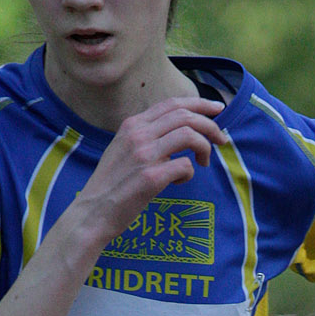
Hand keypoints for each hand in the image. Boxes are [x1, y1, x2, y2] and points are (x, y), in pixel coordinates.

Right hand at [70, 94, 225, 247]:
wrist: (93, 212)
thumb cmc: (112, 185)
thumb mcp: (123, 149)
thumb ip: (146, 136)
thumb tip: (178, 131)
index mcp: (132, 125)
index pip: (172, 104)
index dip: (199, 104)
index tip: (217, 109)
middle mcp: (138, 134)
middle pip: (186, 116)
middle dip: (211, 125)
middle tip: (221, 139)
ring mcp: (144, 155)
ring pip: (190, 135)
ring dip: (205, 147)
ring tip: (204, 161)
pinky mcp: (151, 178)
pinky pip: (185, 166)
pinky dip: (189, 173)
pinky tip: (180, 180)